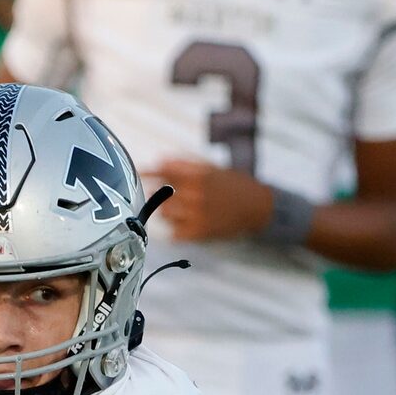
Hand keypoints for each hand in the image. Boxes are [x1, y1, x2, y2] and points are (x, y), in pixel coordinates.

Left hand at [144, 160, 274, 244]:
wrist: (256, 206)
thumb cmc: (232, 184)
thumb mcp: (210, 167)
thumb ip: (184, 164)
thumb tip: (159, 160)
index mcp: (197, 175)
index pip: (163, 172)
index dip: (149, 172)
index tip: (139, 173)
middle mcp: (195, 194)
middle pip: (160, 194)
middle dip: (160, 193)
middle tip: (166, 194)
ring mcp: (196, 215)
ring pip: (164, 214)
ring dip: (166, 211)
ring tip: (179, 209)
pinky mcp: (199, 233)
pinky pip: (174, 234)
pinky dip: (176, 229)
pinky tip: (185, 224)